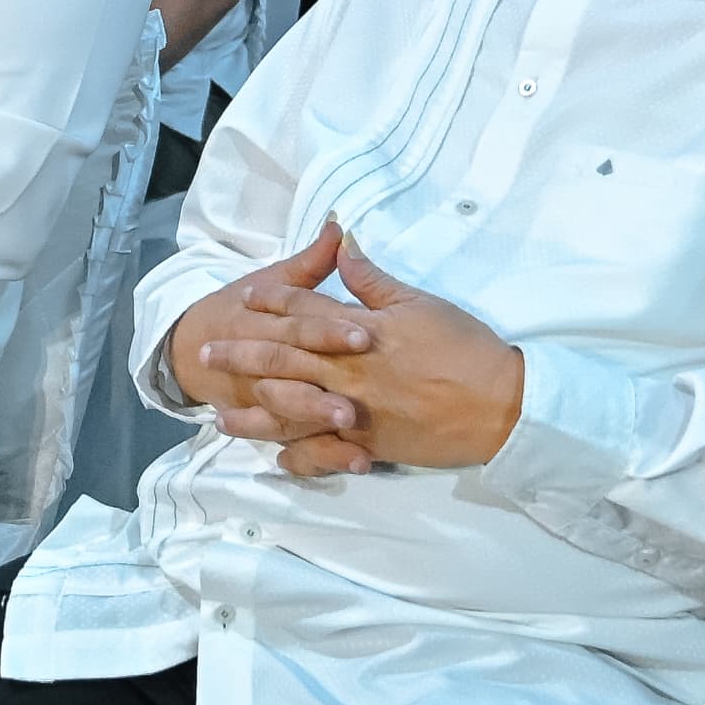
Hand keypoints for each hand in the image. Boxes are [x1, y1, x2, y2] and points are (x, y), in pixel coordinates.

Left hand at [182, 227, 526, 478]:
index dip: (272, 303)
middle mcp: (348, 372)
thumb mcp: (419, 304)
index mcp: (359, 332)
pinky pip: (322, 452)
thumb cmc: (465, 347)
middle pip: (283, 360)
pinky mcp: (370, 443)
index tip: (243, 299)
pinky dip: (297, 456)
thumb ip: (374, 281)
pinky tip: (274, 457)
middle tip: (206, 354)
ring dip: (254, 414)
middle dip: (242, 355)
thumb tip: (343, 246)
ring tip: (220, 416)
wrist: (498, 403)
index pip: (305, 312)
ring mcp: (355, 411)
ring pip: (291, 411)